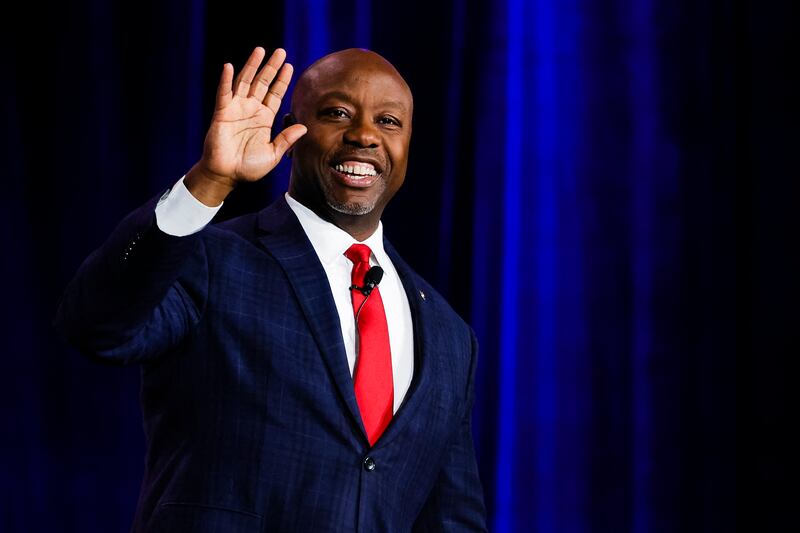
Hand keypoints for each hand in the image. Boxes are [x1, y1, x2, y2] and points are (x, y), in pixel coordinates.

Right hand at [185, 47, 306, 205]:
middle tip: (280, 51)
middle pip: (262, 83)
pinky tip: (230, 67)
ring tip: (260, 50)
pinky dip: (226, 80)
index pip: (275, 94)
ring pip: (245, 82)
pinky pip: (224, 94)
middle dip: (271, 67)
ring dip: (252, 66)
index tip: (290, 66)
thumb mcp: (273, 154)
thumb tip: (304, 127)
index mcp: (264, 118)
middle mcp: (251, 110)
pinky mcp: (222, 113)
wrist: (226, 175)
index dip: (282, 80)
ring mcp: (236, 109)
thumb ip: (286, 139)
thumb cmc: (248, 167)